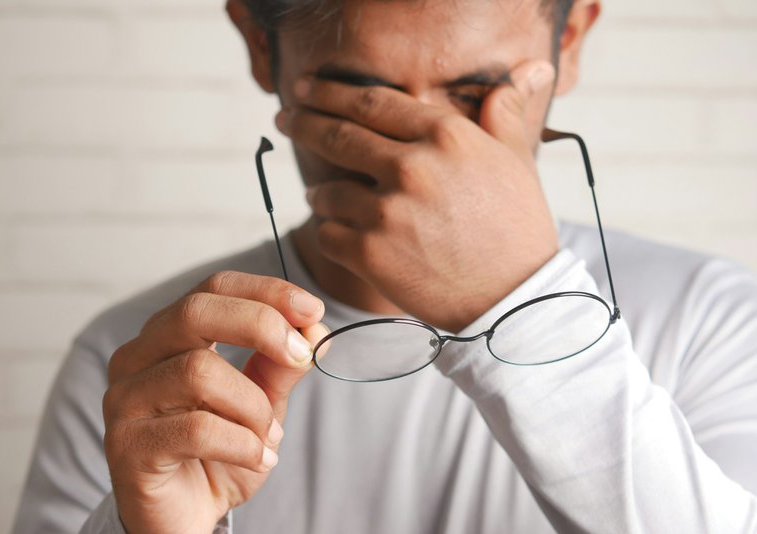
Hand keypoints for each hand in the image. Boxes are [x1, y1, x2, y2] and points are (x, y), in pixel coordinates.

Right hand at [103, 272, 325, 533]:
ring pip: (199, 372)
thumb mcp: (261, 404)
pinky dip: (242, 444)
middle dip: (261, 326)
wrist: (185, 518)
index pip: (214, 289)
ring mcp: (124, 399)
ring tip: (268, 435)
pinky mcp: (126, 445)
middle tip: (300, 356)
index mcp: (169, 336)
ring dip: (253, 406)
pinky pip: (196, 428)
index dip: (266, 291)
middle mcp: (138, 357)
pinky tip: (257, 459)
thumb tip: (314, 328)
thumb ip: (280, 366)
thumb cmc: (218, 454)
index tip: (312, 308)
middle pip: (196, 312)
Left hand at [278, 60, 558, 331]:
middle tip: (285, 118)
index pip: (372, 102)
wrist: (514, 300)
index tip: (306, 89)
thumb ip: (505, 115)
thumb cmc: (517, 229)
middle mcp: (411, 167)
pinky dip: (329, 234)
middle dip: (303, 124)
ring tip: (323, 198)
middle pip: (337, 136)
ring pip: (326, 192)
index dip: (330, 92)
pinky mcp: (370, 254)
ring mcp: (387, 212)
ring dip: (320, 194)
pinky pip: (327, 235)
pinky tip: (340, 235)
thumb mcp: (518, 162)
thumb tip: (523, 73)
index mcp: (445, 136)